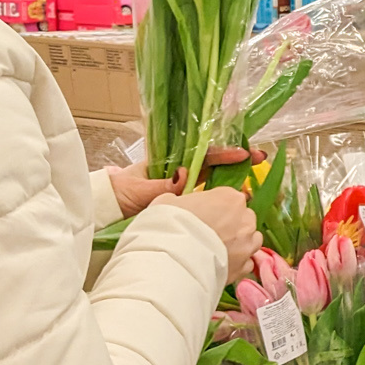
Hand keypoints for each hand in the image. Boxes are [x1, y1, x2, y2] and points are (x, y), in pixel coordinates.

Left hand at [105, 148, 262, 218]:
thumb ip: (161, 185)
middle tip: (260, 158)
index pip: (202, 154)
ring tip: (254, 182)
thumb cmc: (118, 196)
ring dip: (234, 181)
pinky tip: (236, 205)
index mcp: (170, 163)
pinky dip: (222, 201)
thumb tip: (185, 176)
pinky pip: (206, 199)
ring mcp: (182, 188)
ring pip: (213, 181)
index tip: (244, 154)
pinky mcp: (184, 205)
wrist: (104, 212)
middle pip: (213, 164)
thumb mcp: (137, 190)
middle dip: (238, 161)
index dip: (224, 153)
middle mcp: (179, 172)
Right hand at [152, 187, 262, 281]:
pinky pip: (246, 263)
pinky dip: (237, 263)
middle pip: (244, 218)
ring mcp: (247, 245)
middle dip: (231, 224)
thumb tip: (179, 204)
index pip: (229, 197)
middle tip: (209, 233)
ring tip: (219, 250)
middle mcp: (245, 219)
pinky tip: (221, 265)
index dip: (215, 207)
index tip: (203, 215)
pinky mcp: (243, 268)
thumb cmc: (168, 226)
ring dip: (240, 243)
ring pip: (251, 240)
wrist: (171, 262)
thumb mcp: (167, 202)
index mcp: (230, 198)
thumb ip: (182, 201)